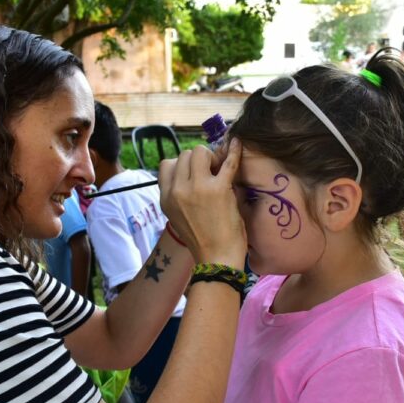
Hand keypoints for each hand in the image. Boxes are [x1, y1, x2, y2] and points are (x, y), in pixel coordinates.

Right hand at [159, 139, 245, 268]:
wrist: (216, 258)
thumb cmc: (201, 239)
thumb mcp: (177, 216)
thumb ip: (178, 194)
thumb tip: (190, 171)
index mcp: (166, 198)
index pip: (168, 164)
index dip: (183, 165)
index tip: (195, 174)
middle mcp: (178, 190)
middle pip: (186, 154)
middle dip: (199, 160)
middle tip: (211, 173)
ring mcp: (197, 188)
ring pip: (201, 151)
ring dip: (212, 157)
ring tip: (220, 171)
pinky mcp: (219, 189)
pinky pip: (227, 161)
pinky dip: (234, 150)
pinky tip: (238, 144)